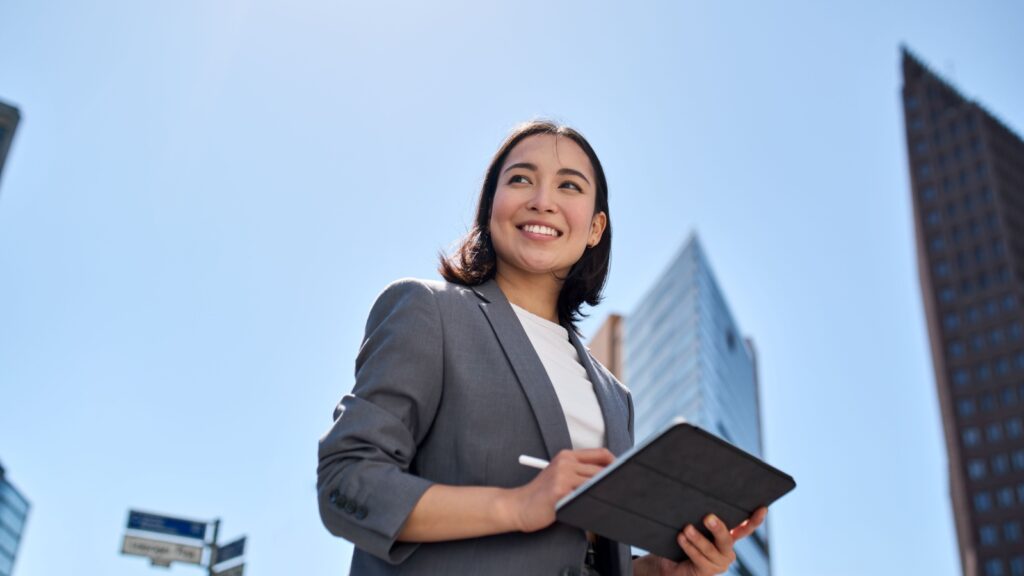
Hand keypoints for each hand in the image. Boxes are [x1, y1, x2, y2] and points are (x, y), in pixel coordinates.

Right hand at [507, 448, 613, 532]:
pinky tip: (596, 509)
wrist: (519, 506)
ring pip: (595, 484)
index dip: (616, 463)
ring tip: (612, 502)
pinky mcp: (560, 492)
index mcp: (566, 455)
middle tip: (624, 492)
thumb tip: (610, 477)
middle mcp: (565, 462)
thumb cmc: (541, 494)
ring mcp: (563, 476)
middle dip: (614, 482)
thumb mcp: (559, 475)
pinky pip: (585, 497)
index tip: (623, 475)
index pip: (601, 453)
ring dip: (605, 494)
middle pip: (602, 470)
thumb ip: (580, 472)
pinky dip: (593, 504)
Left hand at [635, 507, 767, 575]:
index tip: (762, 508)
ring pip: (710, 550)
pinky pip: (699, 559)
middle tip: (707, 517)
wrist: (669, 562)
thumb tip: (697, 488)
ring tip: (686, 529)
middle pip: (727, 539)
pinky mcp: (707, 571)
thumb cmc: (682, 537)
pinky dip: (689, 547)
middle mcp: (727, 551)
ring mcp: (718, 563)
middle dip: (718, 528)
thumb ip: (700, 513)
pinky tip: (681, 538)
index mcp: (728, 537)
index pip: (745, 528)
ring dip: (697, 538)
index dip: (755, 520)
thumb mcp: (693, 523)